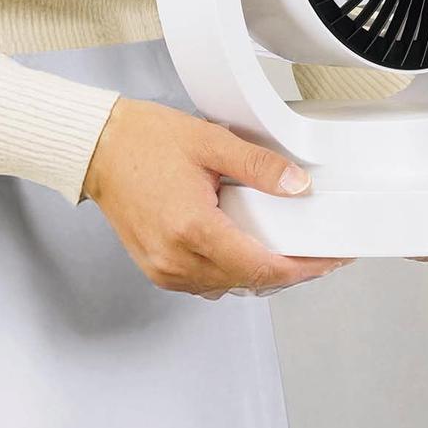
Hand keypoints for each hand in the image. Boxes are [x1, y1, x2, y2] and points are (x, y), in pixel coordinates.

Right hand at [84, 99, 353, 298]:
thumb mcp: (211, 142)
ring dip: (260, 273)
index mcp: (193, 229)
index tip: (329, 259)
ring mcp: (163, 268)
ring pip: (229, 286)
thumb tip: (297, 185)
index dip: (304, 268)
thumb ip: (259, 166)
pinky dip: (232, 271)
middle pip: (250, 282)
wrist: (98, 147)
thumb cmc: (143, 141)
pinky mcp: (156, 268)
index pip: (262, 267)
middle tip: (317, 252)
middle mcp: (176, 259)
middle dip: (289, 271)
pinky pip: (206, 282)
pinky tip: (245, 249)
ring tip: (287, 249)